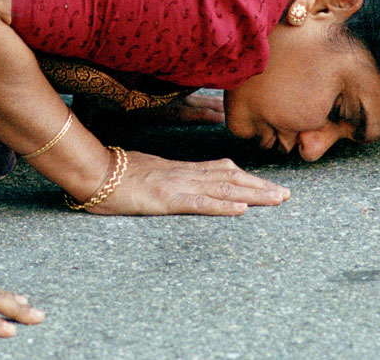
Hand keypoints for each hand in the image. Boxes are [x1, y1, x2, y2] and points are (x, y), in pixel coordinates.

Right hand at [88, 151, 289, 215]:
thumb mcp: (143, 172)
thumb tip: (169, 183)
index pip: (220, 170)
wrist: (93, 170)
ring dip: (254, 194)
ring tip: (278, 199)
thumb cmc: (111, 174)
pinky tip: (241, 210)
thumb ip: (161, 177)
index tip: (267, 182)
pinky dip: (223, 206)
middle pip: (231, 177)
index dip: (247, 176)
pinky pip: (200, 203)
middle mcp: (184, 174)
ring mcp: (178, 185)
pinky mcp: (167, 199)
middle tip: (286, 193)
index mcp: (179, 169)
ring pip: (224, 188)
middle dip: (260, 185)